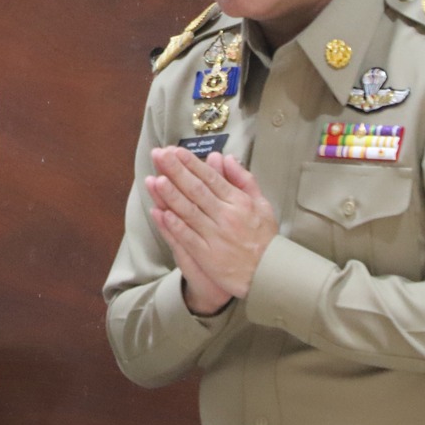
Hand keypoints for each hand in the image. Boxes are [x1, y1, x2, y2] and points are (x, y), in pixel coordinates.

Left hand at [145, 147, 278, 312]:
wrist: (268, 274)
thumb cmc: (264, 238)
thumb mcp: (262, 204)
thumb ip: (243, 179)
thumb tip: (227, 158)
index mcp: (239, 202)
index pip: (211, 178)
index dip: (191, 163)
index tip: (175, 151)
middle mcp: (226, 216)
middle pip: (196, 190)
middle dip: (176, 171)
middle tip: (159, 155)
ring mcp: (215, 236)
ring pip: (189, 211)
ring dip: (171, 195)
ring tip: (156, 179)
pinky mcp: (207, 255)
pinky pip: (188, 237)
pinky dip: (175, 225)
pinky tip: (161, 212)